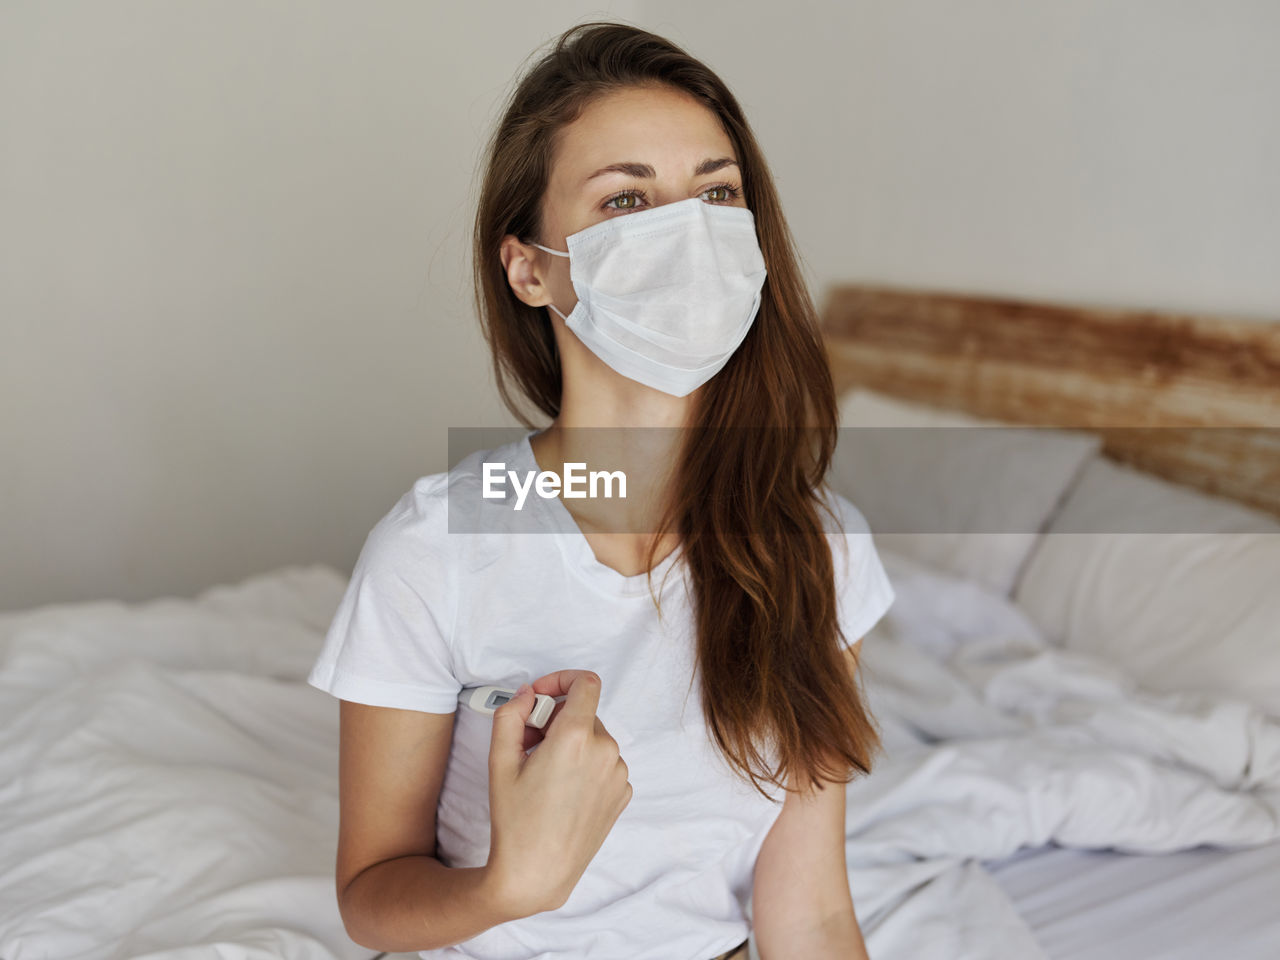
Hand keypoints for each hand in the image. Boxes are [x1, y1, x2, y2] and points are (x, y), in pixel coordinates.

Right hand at [484, 670, 631, 916]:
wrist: (537, 873)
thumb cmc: (515, 820)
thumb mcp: (500, 761)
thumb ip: (510, 715)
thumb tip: (526, 694)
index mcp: (576, 737)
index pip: (585, 682)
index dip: (561, 680)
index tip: (541, 696)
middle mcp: (605, 751)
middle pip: (584, 713)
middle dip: (556, 719)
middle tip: (528, 743)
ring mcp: (618, 774)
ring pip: (594, 738)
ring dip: (571, 743)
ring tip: (543, 773)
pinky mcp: (622, 793)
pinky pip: (605, 763)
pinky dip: (585, 765)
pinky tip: (563, 791)